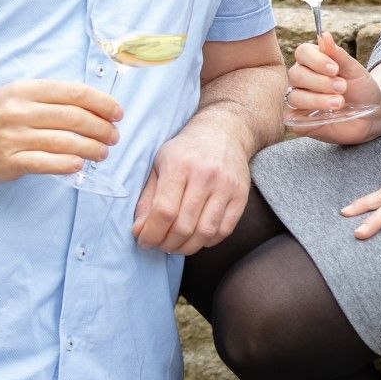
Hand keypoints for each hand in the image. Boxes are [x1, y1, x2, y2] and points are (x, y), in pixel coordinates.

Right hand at [0, 80, 120, 182]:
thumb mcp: (20, 94)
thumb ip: (51, 98)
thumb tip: (94, 107)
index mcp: (26, 90)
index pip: (73, 93)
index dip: (100, 103)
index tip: (117, 112)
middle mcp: (19, 111)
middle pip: (72, 117)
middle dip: (100, 127)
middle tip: (114, 135)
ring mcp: (13, 137)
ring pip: (63, 141)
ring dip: (90, 148)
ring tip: (103, 152)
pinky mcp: (8, 161)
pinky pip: (44, 163)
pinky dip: (66, 164)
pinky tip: (80, 164)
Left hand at [132, 122, 249, 254]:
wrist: (223, 132)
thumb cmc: (186, 150)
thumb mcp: (160, 164)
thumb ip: (148, 198)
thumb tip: (140, 230)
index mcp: (179, 165)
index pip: (164, 210)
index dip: (152, 233)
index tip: (144, 241)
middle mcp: (205, 175)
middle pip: (184, 225)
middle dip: (167, 244)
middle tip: (160, 245)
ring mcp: (226, 186)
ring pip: (205, 232)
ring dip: (187, 248)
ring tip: (176, 245)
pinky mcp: (241, 195)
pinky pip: (224, 230)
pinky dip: (207, 242)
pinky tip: (196, 238)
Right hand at [286, 32, 380, 143]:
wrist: (372, 114)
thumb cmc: (362, 89)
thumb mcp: (355, 70)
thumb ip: (338, 54)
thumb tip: (324, 35)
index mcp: (313, 62)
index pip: (302, 53)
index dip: (316, 60)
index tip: (335, 69)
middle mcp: (302, 79)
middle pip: (296, 74)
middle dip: (320, 82)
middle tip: (342, 87)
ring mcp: (298, 100)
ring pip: (295, 96)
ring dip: (317, 99)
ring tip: (340, 102)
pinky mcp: (298, 120)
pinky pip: (293, 117)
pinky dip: (310, 115)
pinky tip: (328, 115)